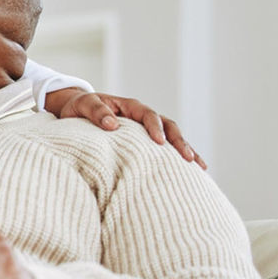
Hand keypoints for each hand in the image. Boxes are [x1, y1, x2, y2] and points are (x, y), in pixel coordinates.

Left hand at [44, 88, 205, 168]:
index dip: (155, 128)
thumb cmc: (79, 108)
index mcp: (130, 107)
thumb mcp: (83, 105)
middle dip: (179, 142)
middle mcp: (142, 117)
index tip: (159, 142)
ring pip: (172, 138)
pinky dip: (178, 159)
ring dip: (186, 150)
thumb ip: (96, 112)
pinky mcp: (145, 142)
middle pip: (168, 126)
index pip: (148, 115)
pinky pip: (165, 149)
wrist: (76, 111)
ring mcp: (146, 130)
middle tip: (188, 158)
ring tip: (200, 168)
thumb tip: (112, 124)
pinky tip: (191, 173)